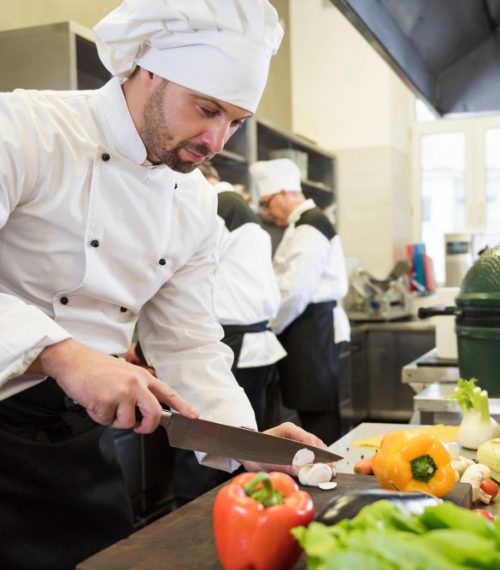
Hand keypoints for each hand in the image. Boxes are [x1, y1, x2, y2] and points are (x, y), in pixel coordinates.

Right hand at [32, 338, 197, 433]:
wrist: (74, 361)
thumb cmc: (96, 368)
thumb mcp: (124, 372)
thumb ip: (137, 389)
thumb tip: (142, 410)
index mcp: (142, 376)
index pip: (167, 393)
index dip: (183, 406)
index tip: (194, 416)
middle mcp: (136, 383)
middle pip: (154, 413)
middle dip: (147, 426)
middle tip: (140, 428)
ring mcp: (122, 392)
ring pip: (128, 422)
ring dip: (115, 420)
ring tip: (105, 404)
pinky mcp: (106, 401)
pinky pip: (107, 421)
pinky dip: (99, 417)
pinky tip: (93, 402)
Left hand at [240, 421, 336, 476]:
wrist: (246, 449)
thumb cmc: (255, 451)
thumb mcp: (268, 459)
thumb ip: (284, 464)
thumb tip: (299, 471)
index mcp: (289, 429)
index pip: (308, 439)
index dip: (319, 452)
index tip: (326, 462)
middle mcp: (295, 431)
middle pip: (315, 442)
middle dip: (324, 457)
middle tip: (332, 469)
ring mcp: (296, 437)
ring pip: (315, 446)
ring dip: (323, 458)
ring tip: (330, 471)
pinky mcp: (296, 445)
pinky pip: (310, 451)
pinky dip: (317, 459)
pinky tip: (322, 468)